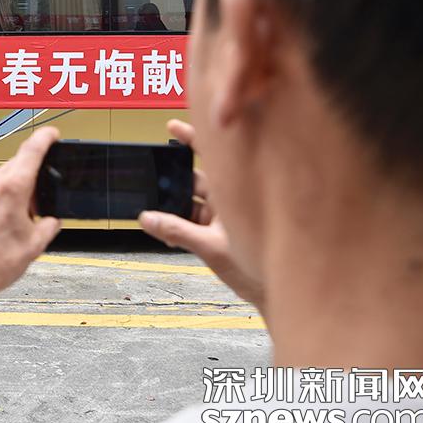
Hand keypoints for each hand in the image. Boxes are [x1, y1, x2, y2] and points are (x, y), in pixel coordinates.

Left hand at [0, 127, 61, 308]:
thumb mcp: (35, 245)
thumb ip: (50, 225)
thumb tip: (51, 220)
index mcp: (13, 188)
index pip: (33, 149)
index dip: (46, 137)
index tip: (52, 134)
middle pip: (17, 166)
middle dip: (30, 179)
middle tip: (36, 204)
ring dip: (11, 192)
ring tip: (13, 221)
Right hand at [138, 120, 264, 310]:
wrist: (275, 294)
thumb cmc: (262, 267)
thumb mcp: (211, 248)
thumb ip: (176, 232)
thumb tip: (147, 218)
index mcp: (236, 193)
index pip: (213, 158)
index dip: (192, 139)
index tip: (172, 128)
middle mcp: (232, 200)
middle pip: (196, 179)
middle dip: (172, 180)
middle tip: (151, 179)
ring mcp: (225, 216)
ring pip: (192, 201)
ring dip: (174, 208)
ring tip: (155, 214)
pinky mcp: (219, 232)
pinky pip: (194, 220)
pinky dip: (179, 225)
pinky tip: (166, 233)